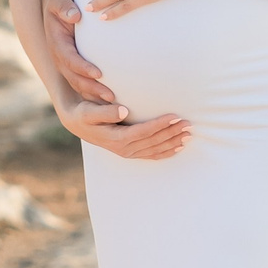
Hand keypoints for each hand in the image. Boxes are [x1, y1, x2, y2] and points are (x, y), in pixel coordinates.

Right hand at [43, 0, 114, 103]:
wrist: (58, 6)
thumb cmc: (62, 1)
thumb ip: (65, 7)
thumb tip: (74, 16)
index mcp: (57, 43)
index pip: (69, 59)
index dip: (83, 67)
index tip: (98, 73)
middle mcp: (60, 57)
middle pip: (74, 78)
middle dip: (91, 88)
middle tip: (110, 96)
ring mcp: (66, 65)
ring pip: (79, 85)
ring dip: (94, 95)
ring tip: (114, 101)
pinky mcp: (74, 68)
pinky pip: (83, 84)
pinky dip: (94, 94)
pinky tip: (110, 100)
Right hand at [58, 91, 190, 159]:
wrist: (78, 124)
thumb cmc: (84, 114)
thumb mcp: (89, 111)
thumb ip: (105, 112)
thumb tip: (123, 111)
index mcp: (116, 138)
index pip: (143, 132)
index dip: (160, 125)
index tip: (175, 116)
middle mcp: (124, 149)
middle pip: (153, 142)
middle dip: (172, 133)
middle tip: (189, 123)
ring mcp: (128, 153)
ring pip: (155, 150)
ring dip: (173, 142)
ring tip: (189, 133)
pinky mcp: (131, 153)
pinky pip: (152, 155)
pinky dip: (167, 152)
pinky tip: (179, 147)